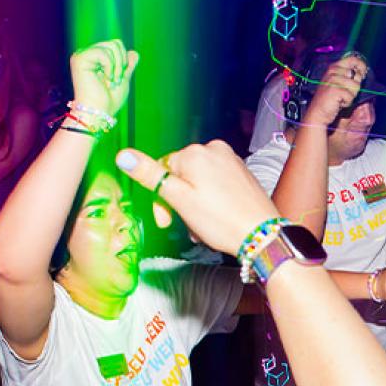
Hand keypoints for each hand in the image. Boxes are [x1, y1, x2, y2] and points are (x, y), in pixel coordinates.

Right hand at [69, 39, 138, 116]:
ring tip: (111, 80)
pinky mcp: (79, 59)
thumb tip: (134, 52)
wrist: (100, 112)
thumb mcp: (123, 79)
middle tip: (115, 79)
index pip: (116, 45)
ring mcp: (82, 55)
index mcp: (96, 58)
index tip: (118, 78)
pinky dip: (110, 67)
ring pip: (111, 46)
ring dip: (117, 67)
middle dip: (122, 63)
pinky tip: (105, 78)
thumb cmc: (110, 100)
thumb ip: (127, 66)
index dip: (124, 60)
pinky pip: (103, 53)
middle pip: (115, 43)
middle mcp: (87, 54)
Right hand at [115, 140, 278, 254]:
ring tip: (203, 228)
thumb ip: (150, 175)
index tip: (166, 221)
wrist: (263, 235)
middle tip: (187, 228)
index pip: (162, 170)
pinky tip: (216, 219)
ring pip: (199, 183)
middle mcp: (214, 149)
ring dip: (195, 206)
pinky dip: (211, 201)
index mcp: (195, 153)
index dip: (160, 199)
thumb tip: (123, 155)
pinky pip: (216, 185)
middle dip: (179, 203)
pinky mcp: (242, 174)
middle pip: (181, 176)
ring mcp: (231, 160)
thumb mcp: (179, 199)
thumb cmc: (221, 220)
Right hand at [305, 55, 366, 125]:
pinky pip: (351, 96)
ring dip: (351, 96)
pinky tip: (339, 103)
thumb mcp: (337, 83)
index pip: (352, 59)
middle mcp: (333, 71)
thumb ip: (348, 76)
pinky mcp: (335, 90)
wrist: (318, 112)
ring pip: (356, 86)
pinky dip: (347, 102)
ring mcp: (333, 80)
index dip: (361, 65)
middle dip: (355, 87)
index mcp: (334, 67)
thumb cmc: (329, 99)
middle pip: (357, 76)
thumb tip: (362, 73)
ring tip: (340, 98)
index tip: (364, 72)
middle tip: (344, 93)